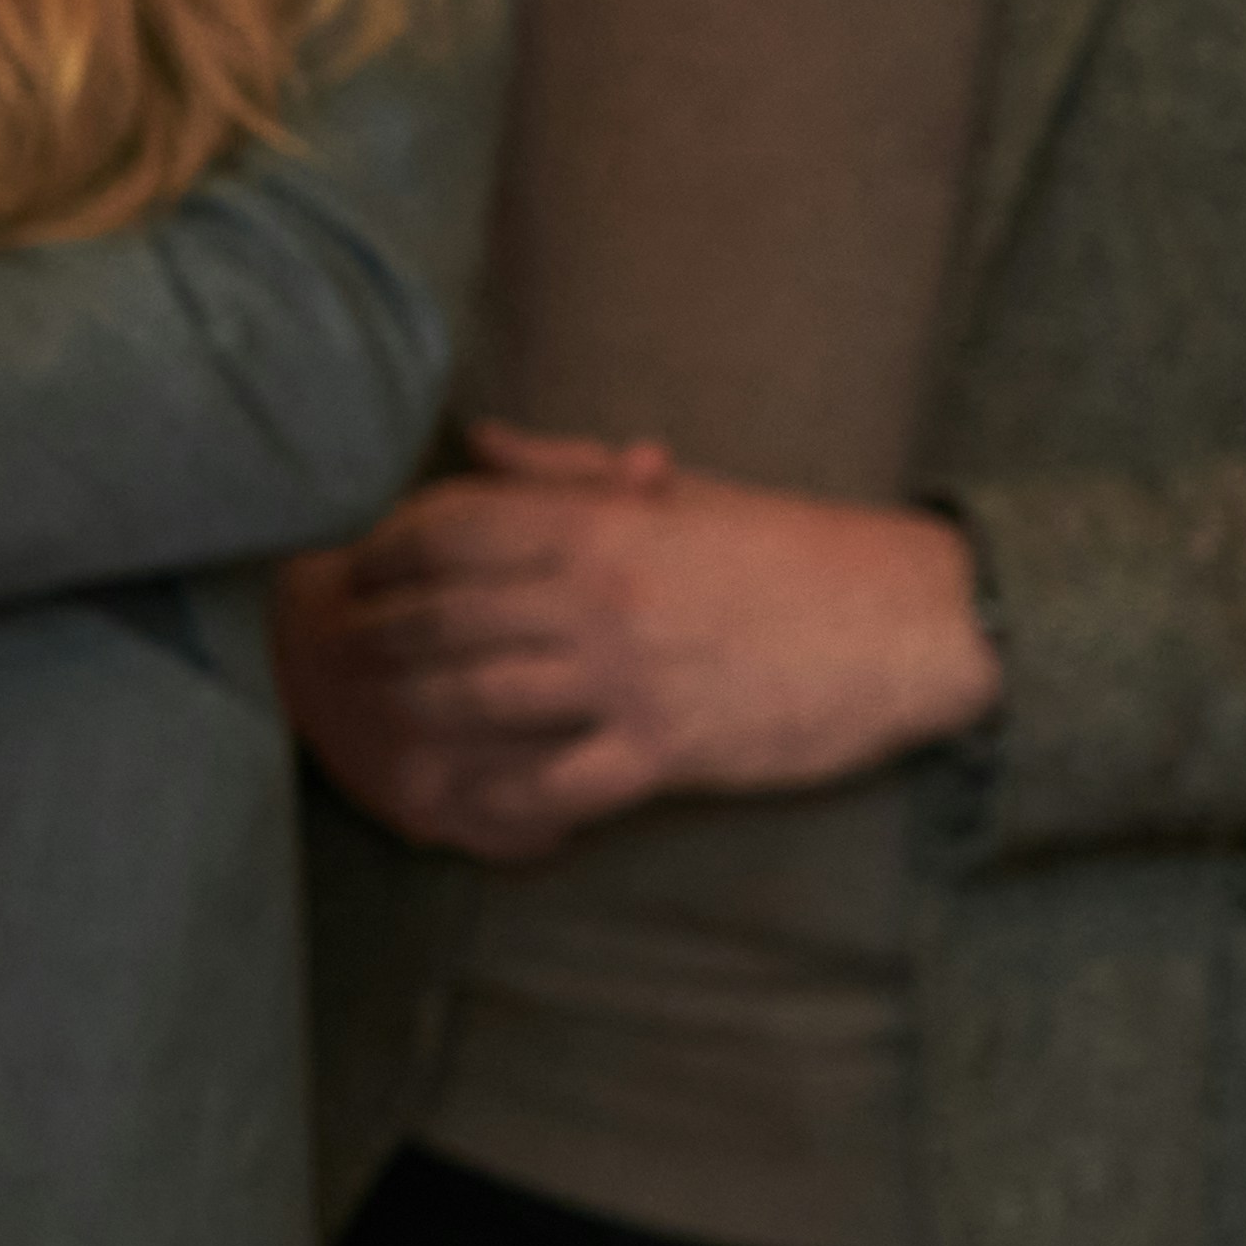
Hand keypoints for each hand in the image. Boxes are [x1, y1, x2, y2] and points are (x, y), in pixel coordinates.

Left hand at [285, 421, 998, 862]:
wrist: (917, 622)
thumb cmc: (797, 553)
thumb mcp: (684, 496)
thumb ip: (568, 471)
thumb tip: (473, 437)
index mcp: (602, 524)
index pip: (449, 530)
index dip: (381, 551)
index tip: (348, 571)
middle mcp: (599, 598)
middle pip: (440, 618)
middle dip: (372, 639)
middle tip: (329, 656)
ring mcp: (627, 677)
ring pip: (475, 701)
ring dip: (411, 719)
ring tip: (371, 729)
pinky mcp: (665, 751)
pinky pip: (551, 788)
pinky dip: (497, 804)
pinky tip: (464, 809)